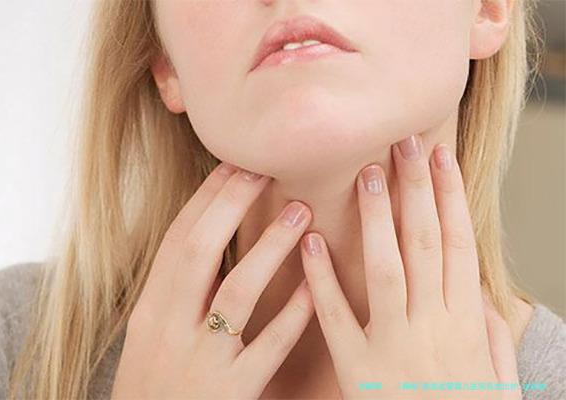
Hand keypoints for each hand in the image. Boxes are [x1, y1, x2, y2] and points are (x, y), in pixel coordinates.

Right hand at [111, 162, 314, 399]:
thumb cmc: (153, 386)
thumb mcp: (150, 334)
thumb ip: (176, 292)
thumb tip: (209, 241)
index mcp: (150, 310)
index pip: (177, 240)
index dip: (206, 198)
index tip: (232, 164)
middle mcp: (169, 328)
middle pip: (199, 250)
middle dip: (231, 204)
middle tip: (264, 168)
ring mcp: (201, 360)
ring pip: (236, 291)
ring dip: (269, 247)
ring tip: (301, 212)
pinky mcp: (231, 392)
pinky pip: (269, 347)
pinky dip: (293, 313)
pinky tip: (316, 287)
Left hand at [299, 134, 521, 398]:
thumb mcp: (496, 380)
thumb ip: (492, 337)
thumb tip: (487, 296)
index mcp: (464, 323)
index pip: (457, 245)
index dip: (449, 198)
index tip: (438, 158)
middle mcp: (432, 326)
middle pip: (424, 244)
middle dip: (415, 190)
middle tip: (401, 143)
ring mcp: (393, 346)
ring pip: (386, 270)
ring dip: (377, 221)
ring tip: (366, 175)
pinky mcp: (358, 369)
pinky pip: (336, 318)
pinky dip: (322, 279)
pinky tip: (310, 242)